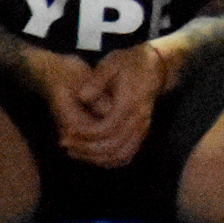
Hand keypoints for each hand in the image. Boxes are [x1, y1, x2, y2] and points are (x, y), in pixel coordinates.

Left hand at [61, 45, 168, 169]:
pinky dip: (110, 160)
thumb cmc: (130, 63)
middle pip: (114, 145)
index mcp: (130, 102)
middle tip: (67, 146)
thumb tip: (81, 96)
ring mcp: (143, 127)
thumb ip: (96, 80)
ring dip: (98, 158)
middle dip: (88, 150)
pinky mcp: (142, 132)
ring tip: (76, 153)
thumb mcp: (111, 63)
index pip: (107, 127)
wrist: (156, 66)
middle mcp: (139, 119)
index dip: (86, 134)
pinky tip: (93, 156)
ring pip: (122, 154)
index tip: (68, 133)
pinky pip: (128, 154)